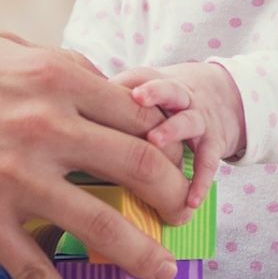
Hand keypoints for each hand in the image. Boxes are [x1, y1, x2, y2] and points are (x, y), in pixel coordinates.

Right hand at [0, 33, 189, 278]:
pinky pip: (35, 270)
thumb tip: (104, 89)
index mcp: (53, 77)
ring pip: (101, 225)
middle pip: (138, 166)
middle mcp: (44, 125)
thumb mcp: (2, 49)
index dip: (164, 140)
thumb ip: (56, 68)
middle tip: (180, 215)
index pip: (136, 112)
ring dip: (141, 255)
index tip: (172, 161)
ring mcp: (14, 175)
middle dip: (171, 197)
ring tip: (160, 272)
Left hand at [114, 61, 245, 210]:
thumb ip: (102, 102)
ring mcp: (199, 116)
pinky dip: (200, 181)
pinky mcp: (214, 141)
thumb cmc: (163, 100)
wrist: (219, 95)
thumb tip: (58, 124)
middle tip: (137, 99)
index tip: (105, 86)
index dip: (124, 82)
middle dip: (154, 93)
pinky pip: (209, 161)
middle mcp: (178, 95)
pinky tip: (188, 201)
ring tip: (156, 144)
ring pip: (188, 120)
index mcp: (151, 83)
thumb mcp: (137, 89)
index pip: (137, 77)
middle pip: (167, 88)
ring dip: (172, 130)